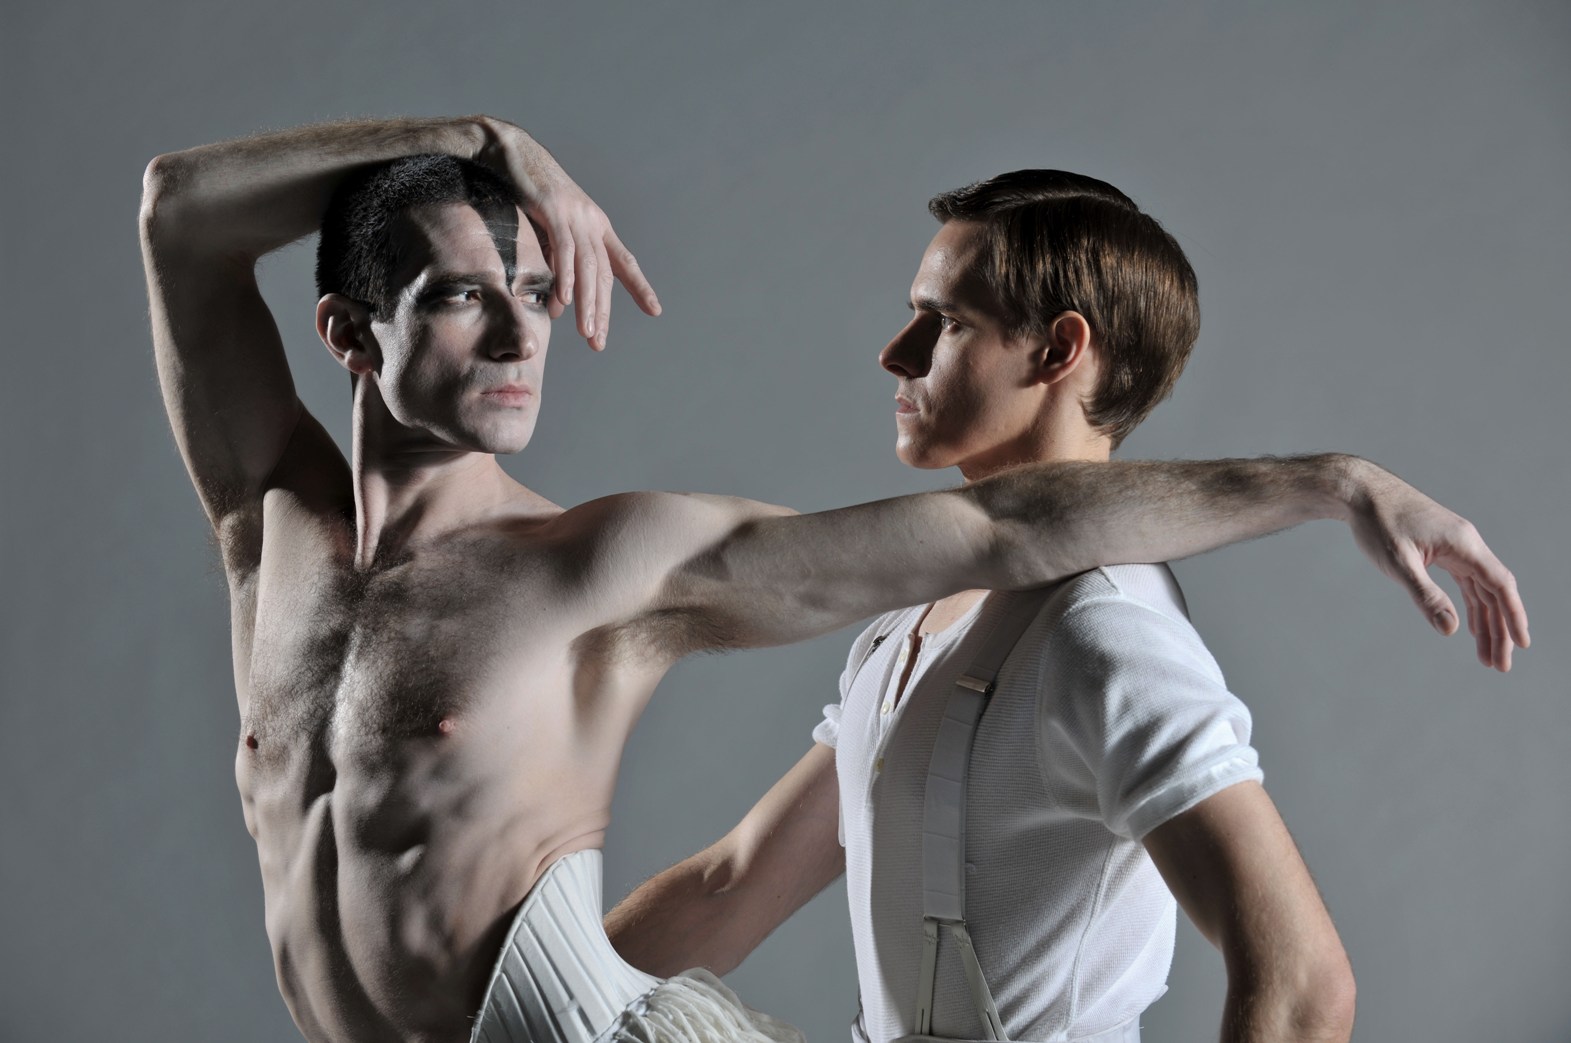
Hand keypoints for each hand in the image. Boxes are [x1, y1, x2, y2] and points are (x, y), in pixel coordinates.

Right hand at [475, 116, 660, 348]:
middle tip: (598, 342)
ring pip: (588, 267)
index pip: (623, 262)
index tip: (655, 310)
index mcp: (597, 225)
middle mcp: (592, 221)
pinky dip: (566, 275)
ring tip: (586, 332)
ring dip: (587, 303)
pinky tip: (565, 300)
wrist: (511, 152)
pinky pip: (564, 248)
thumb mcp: (549, 230)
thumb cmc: (528, 193)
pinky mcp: (553, 208)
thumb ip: (559, 264)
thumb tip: (561, 304)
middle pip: (604, 273)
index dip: (639, 286)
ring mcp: (575, 214)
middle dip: (603, 311)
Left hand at [1345, 461, 1528, 670]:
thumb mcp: (1398, 563)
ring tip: (1487, 657)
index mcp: (1464, 544)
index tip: (1522, 644)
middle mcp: (1467, 544)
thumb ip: (1425, 596)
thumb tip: (1450, 629)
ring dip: (1485, 622)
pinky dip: (1470, 605)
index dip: (1513, 616)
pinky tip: (1468, 627)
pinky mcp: (1442, 549)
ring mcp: (1456, 546)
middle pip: (1494, 592)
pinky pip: (1465, 582)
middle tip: (1500, 666)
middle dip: (1500, 630)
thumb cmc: (1377, 522)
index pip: (1500, 584)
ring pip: (1480, 590)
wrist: (1359, 491)